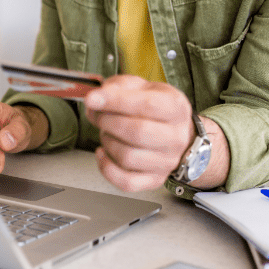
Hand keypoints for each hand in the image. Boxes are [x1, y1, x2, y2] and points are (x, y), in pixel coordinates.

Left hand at [83, 76, 194, 191]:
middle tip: (97, 115)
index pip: (147, 105)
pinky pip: (127, 182)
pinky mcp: (156, 179)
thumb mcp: (140, 87)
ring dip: (107, 142)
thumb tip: (96, 100)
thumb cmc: (154, 109)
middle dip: (107, 122)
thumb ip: (117, 87)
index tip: (92, 99)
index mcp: (176, 107)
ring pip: (128, 157)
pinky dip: (107, 168)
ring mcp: (167, 162)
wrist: (175, 132)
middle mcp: (176, 137)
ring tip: (106, 132)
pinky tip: (103, 152)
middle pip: (137, 132)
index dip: (116, 101)